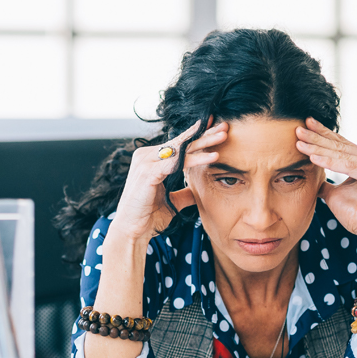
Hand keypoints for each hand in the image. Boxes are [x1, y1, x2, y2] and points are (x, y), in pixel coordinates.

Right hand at [112, 118, 227, 241]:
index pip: (178, 144)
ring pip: (180, 150)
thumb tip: (198, 190)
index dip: (198, 136)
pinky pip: (177, 163)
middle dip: (205, 134)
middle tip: (225, 127)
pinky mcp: (148, 172)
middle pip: (181, 142)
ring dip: (203, 143)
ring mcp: (145, 162)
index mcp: (150, 159)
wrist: (132, 230)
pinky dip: (196, 160)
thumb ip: (184, 192)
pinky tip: (212, 156)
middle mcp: (146, 156)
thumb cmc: (148, 216)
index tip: (217, 129)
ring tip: (223, 137)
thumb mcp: (172, 200)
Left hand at [295, 117, 356, 249]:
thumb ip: (324, 183)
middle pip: (339, 146)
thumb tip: (309, 176)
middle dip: (316, 137)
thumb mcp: (334, 195)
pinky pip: (348, 167)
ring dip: (318, 148)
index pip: (339, 144)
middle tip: (297, 128)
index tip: (302, 126)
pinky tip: (313, 158)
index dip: (320, 134)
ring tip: (299, 141)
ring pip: (341, 155)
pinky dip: (330, 162)